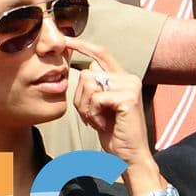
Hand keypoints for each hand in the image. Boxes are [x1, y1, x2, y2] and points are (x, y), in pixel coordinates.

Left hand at [67, 38, 151, 166]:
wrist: (129, 156)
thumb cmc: (113, 133)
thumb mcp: (100, 106)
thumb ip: (94, 88)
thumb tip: (82, 70)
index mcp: (123, 78)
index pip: (101, 53)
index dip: (83, 45)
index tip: (65, 40)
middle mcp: (129, 78)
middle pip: (87, 74)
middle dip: (80, 98)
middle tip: (91, 117)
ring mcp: (130, 86)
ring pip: (89, 85)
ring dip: (87, 108)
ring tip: (98, 121)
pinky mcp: (128, 98)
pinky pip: (96, 99)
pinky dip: (93, 114)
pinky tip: (103, 125)